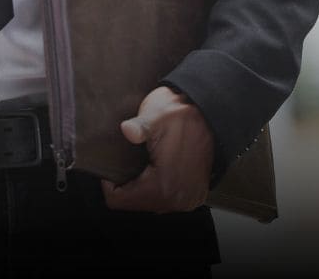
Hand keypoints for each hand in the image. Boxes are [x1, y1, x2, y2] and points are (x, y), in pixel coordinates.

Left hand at [101, 85, 213, 212]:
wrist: (210, 114)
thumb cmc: (183, 114)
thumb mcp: (156, 116)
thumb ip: (139, 127)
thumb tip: (127, 131)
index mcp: (164, 185)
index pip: (120, 201)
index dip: (109, 183)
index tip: (110, 167)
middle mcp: (178, 198)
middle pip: (135, 204)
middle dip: (127, 186)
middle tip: (127, 163)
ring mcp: (187, 199)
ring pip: (151, 203)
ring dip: (142, 187)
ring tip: (141, 165)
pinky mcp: (193, 195)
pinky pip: (167, 199)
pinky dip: (158, 187)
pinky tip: (156, 169)